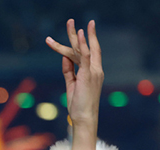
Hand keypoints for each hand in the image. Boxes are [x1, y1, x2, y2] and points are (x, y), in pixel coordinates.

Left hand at [46, 20, 102, 149]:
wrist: (83, 118)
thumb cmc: (78, 105)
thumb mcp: (71, 84)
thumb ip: (68, 70)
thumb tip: (64, 56)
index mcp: (92, 72)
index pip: (89, 52)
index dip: (84, 40)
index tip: (79, 30)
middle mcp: (95, 69)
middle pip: (88, 46)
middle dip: (80, 33)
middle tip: (71, 20)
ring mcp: (93, 71)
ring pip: (84, 49)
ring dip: (76, 35)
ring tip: (70, 23)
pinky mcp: (88, 74)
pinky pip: (85, 56)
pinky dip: (83, 44)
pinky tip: (79, 34)